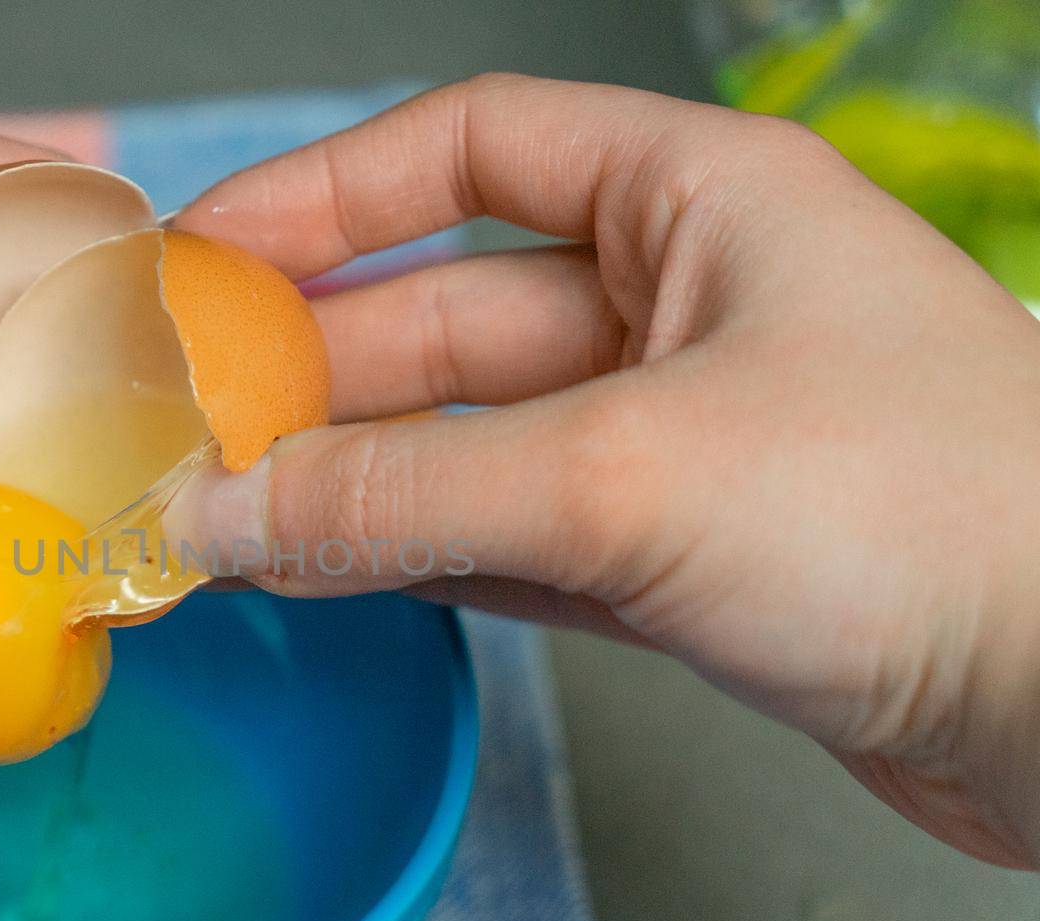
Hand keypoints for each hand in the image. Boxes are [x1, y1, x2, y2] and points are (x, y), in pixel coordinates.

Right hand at [168, 75, 1039, 867]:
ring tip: (228, 514)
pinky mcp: (680, 556)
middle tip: (190, 428)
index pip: (475, 145)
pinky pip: (509, 534)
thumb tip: (227, 514)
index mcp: (696, 203)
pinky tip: (330, 574)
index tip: (212, 250)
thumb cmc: (931, 519)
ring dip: (351, 478)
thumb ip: (408, 492)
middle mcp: (684, 307)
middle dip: (316, 371)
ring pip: (471, 439)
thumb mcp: (629, 474)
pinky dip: (418, 554)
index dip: (330, 189)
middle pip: (450, 311)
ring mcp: (679, 438)